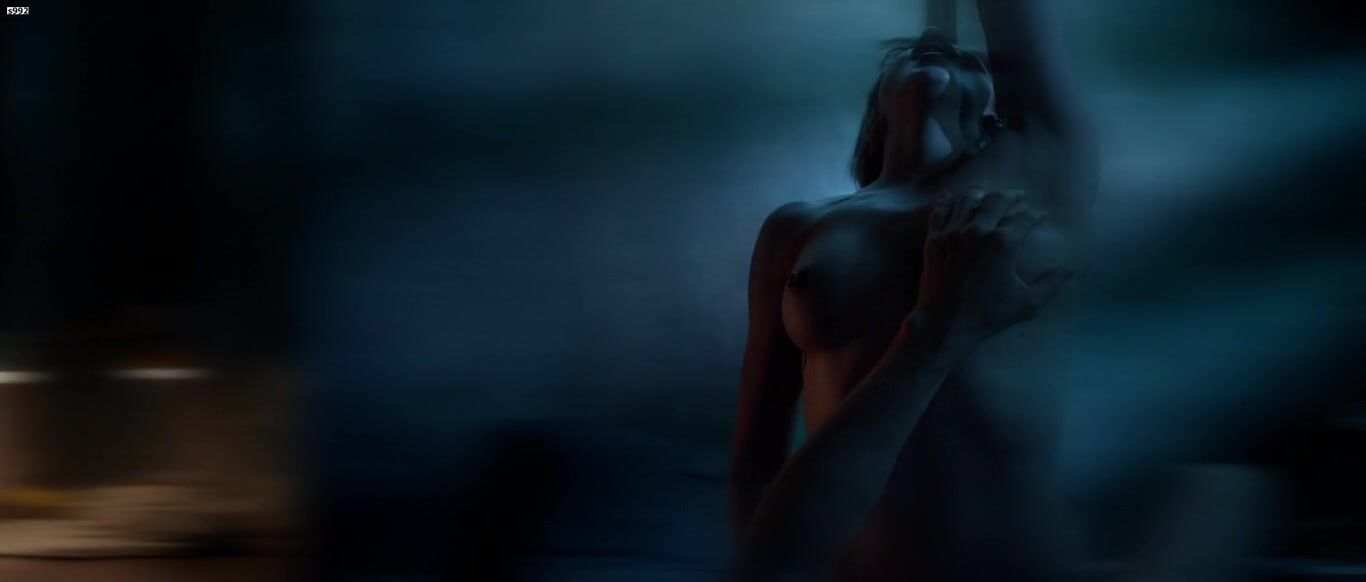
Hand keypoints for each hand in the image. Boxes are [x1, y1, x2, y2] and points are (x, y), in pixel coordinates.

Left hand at [912, 190, 1070, 347]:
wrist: (945, 323)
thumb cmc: (987, 314)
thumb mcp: (1027, 303)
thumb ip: (1050, 284)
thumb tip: (1070, 270)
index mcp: (1004, 243)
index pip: (1024, 219)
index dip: (1034, 215)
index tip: (1039, 215)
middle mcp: (979, 230)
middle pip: (996, 201)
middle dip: (1010, 196)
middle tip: (1017, 195)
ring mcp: (953, 233)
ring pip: (967, 202)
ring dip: (980, 193)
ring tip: (986, 191)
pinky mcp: (934, 240)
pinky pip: (939, 214)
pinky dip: (944, 203)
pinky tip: (947, 195)